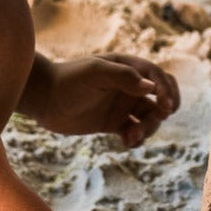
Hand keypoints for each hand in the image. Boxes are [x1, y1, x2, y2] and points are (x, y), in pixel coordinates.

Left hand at [24, 53, 179, 144]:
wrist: (43, 99)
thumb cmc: (67, 80)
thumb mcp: (94, 72)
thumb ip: (124, 77)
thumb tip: (152, 88)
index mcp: (128, 68)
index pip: (158, 77)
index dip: (167, 90)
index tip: (165, 107)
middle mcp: (128, 86)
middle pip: (160, 97)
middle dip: (164, 109)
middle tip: (159, 118)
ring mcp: (122, 105)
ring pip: (149, 118)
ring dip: (148, 128)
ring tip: (133, 136)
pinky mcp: (114, 123)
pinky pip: (135, 132)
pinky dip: (136, 139)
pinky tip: (127, 142)